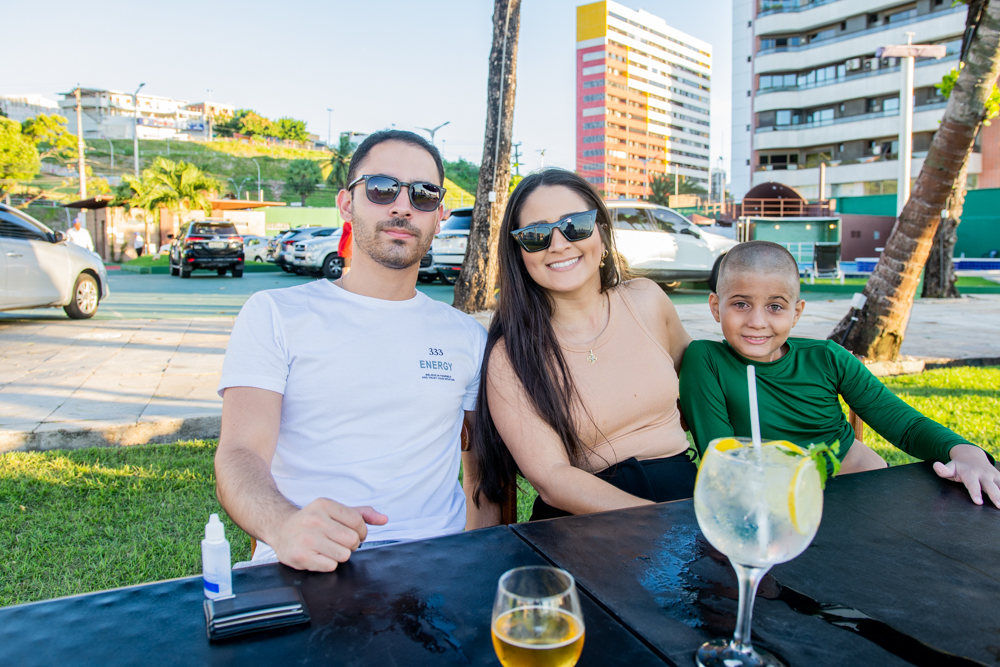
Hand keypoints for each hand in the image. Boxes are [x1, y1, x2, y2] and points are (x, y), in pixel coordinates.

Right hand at [271, 499, 387, 570]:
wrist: (281, 529)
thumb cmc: (312, 521)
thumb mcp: (335, 511)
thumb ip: (362, 514)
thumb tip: (384, 519)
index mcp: (325, 505)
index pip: (358, 522)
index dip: (361, 532)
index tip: (354, 534)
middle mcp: (315, 520)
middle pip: (352, 540)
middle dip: (351, 545)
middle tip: (338, 542)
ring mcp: (307, 539)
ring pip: (344, 555)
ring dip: (339, 555)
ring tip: (327, 548)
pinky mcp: (301, 556)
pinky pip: (330, 566)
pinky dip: (328, 564)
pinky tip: (318, 555)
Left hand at [933, 444, 999, 507]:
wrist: (971, 455)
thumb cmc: (959, 466)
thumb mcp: (950, 467)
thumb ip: (943, 470)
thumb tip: (936, 466)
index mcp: (970, 474)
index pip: (972, 485)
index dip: (975, 493)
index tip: (978, 502)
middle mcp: (984, 475)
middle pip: (991, 487)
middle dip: (996, 496)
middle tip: (999, 506)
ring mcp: (994, 476)